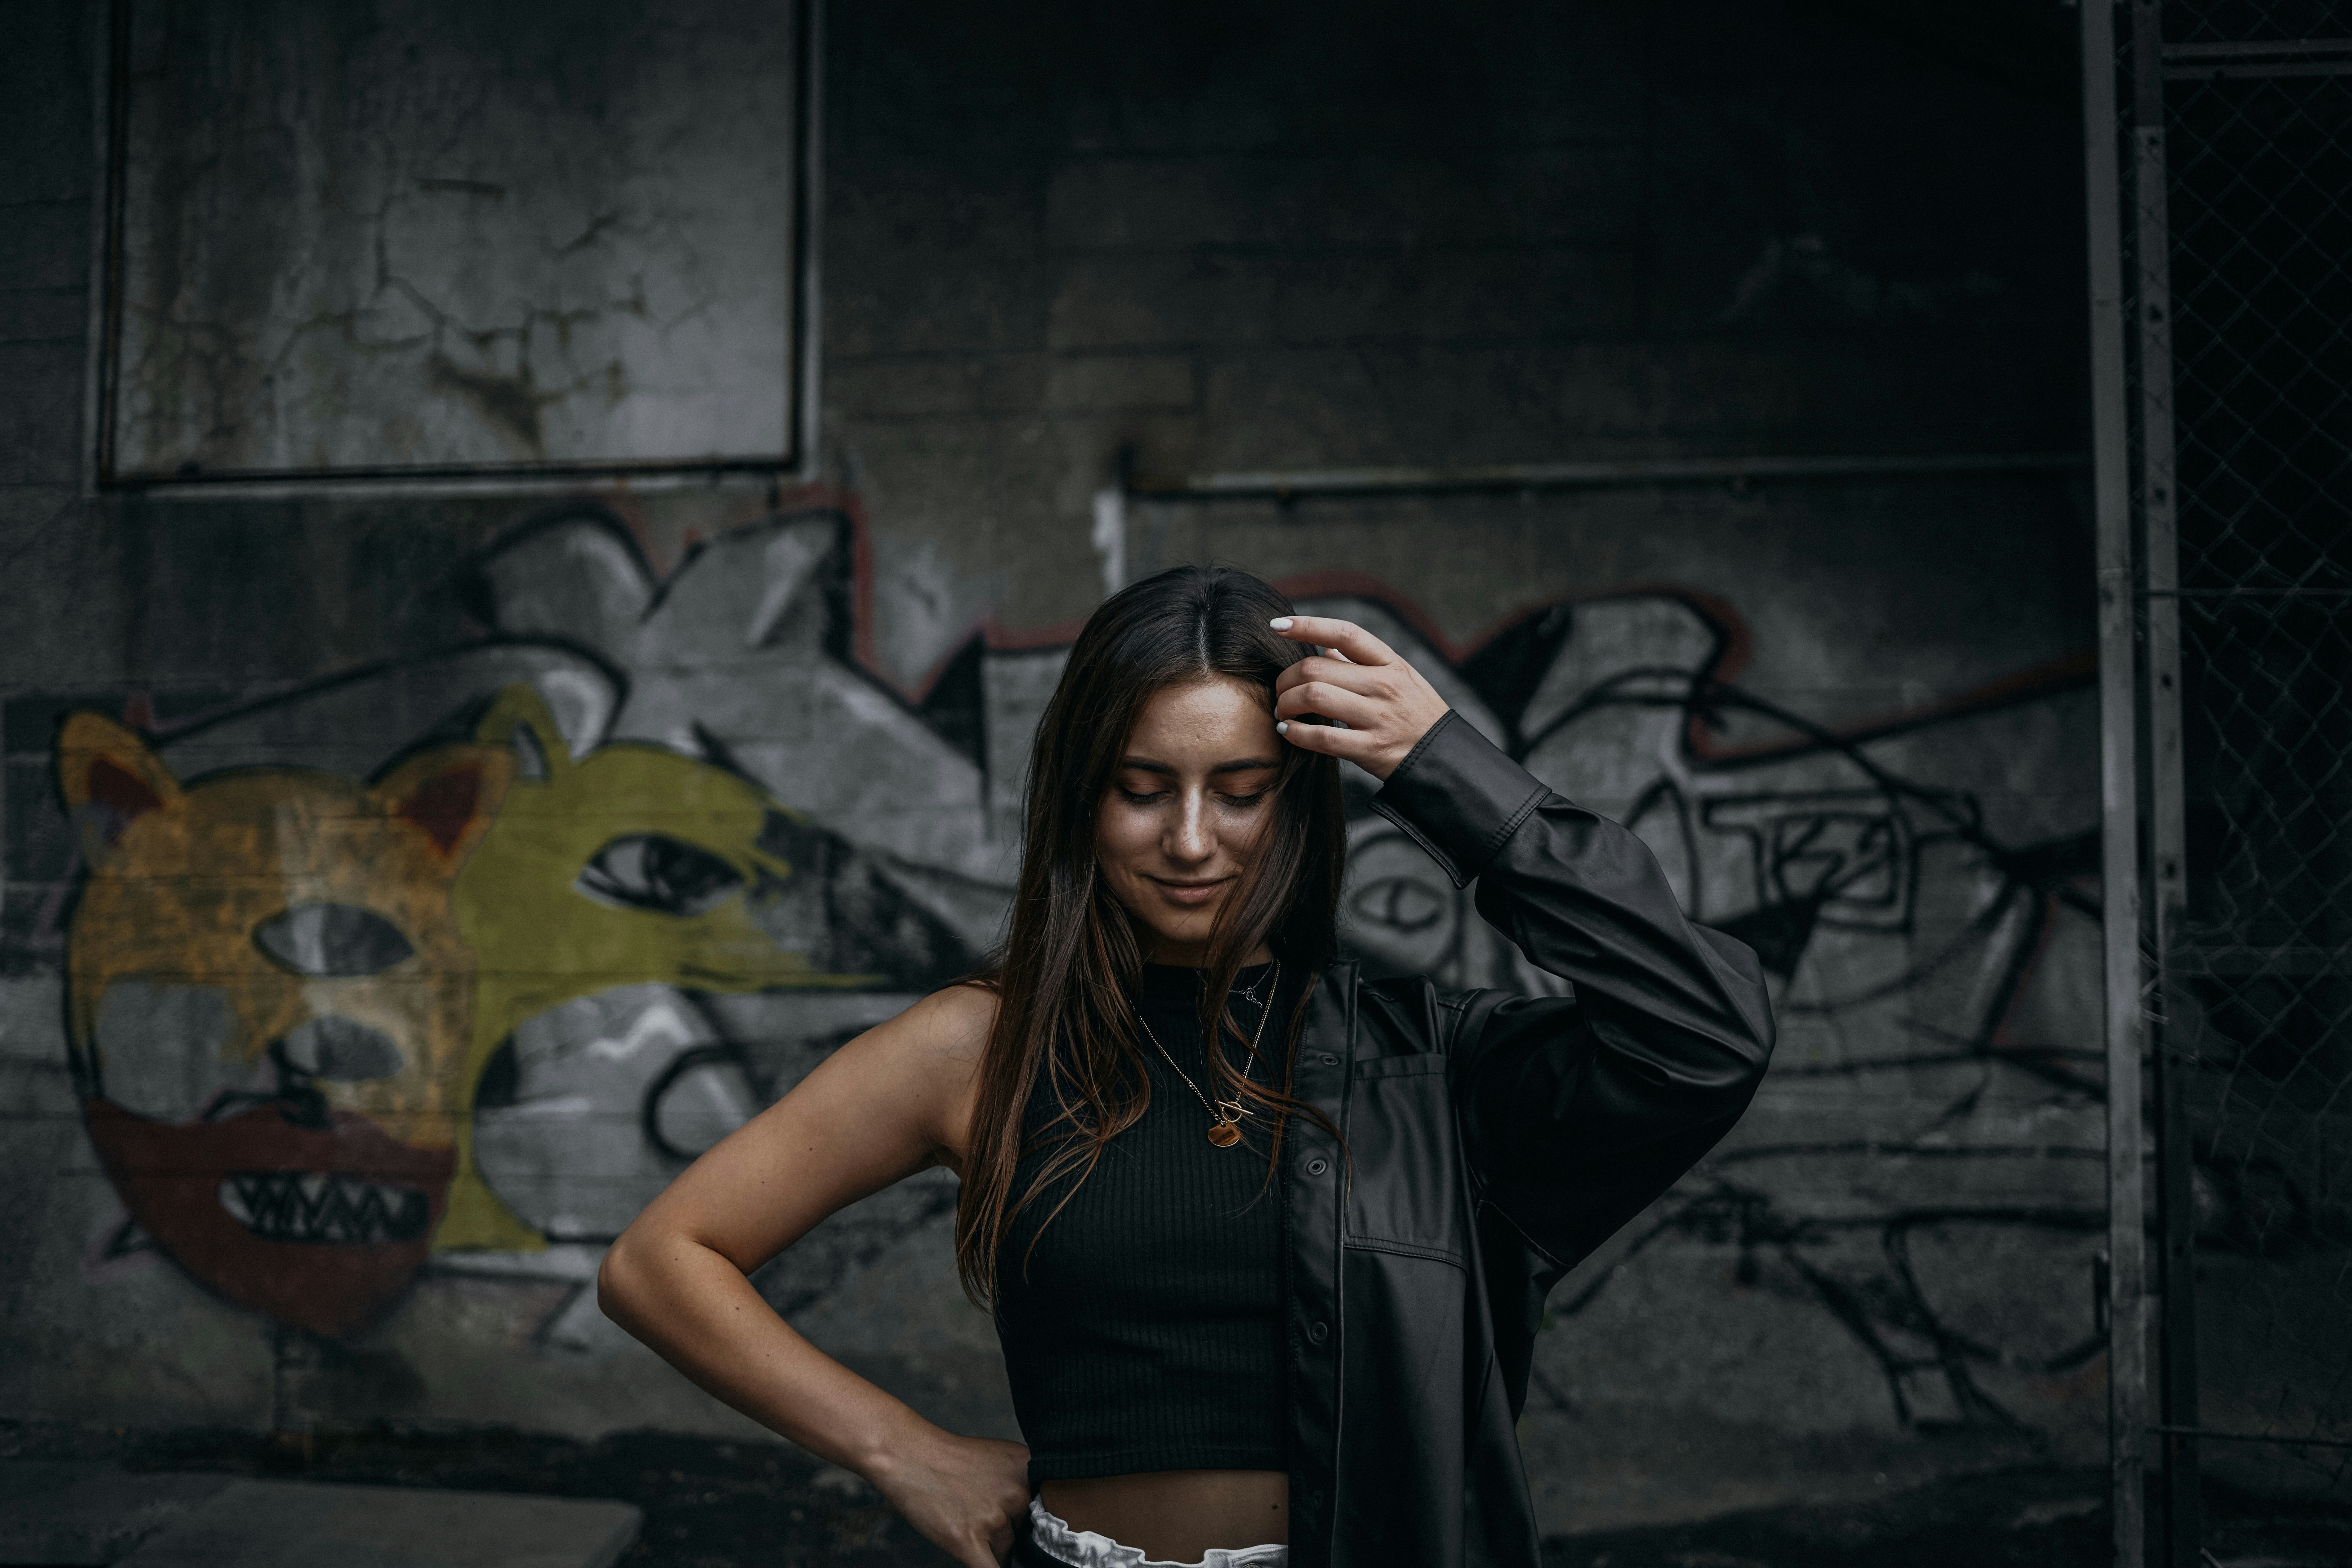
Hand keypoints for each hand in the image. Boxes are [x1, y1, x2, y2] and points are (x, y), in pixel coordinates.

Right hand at [868, 1427, 1030, 1567]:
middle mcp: (1017, 1493)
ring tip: (966, 1520)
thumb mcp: (1002, 1459)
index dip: (1034, 1522)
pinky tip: (975, 1553)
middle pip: (1024, 1532)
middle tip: (981, 1513)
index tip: (1026, 1526)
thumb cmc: (951, 1459)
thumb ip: (1025, 1485)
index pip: (1049, 1512)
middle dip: (1007, 1531)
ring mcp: (992, 1518)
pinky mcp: (967, 1539)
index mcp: (1030, 1470)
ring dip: (989, 1546)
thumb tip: (1042, 1522)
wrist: (908, 1454)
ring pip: (1005, 1552)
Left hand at [1270, 615, 1452, 780]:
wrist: (1443, 758)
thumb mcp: (1402, 679)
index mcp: (1391, 663)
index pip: (1345, 633)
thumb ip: (1364, 662)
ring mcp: (1377, 717)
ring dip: (1286, 704)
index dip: (1308, 625)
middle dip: (1286, 679)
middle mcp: (1384, 685)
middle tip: (1280, 691)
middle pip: (1317, 668)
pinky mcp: (1370, 749)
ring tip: (1283, 712)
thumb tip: (1326, 648)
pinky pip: (1321, 737)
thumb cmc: (1417, 715)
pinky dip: (1296, 734)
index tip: (1278, 625)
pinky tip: (1288, 732)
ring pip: (1314, 697)